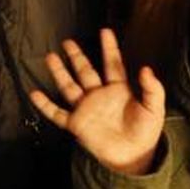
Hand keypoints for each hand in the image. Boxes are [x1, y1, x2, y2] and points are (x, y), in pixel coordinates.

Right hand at [30, 29, 165, 175]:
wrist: (133, 156)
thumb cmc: (146, 132)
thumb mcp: (154, 108)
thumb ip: (152, 88)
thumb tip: (146, 68)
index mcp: (119, 90)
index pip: (113, 64)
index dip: (109, 48)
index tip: (105, 31)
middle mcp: (99, 96)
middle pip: (85, 71)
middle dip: (77, 56)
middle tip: (68, 42)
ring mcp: (86, 109)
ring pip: (69, 86)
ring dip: (60, 73)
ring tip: (51, 57)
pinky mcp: (77, 124)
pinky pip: (58, 113)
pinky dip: (45, 105)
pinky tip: (35, 94)